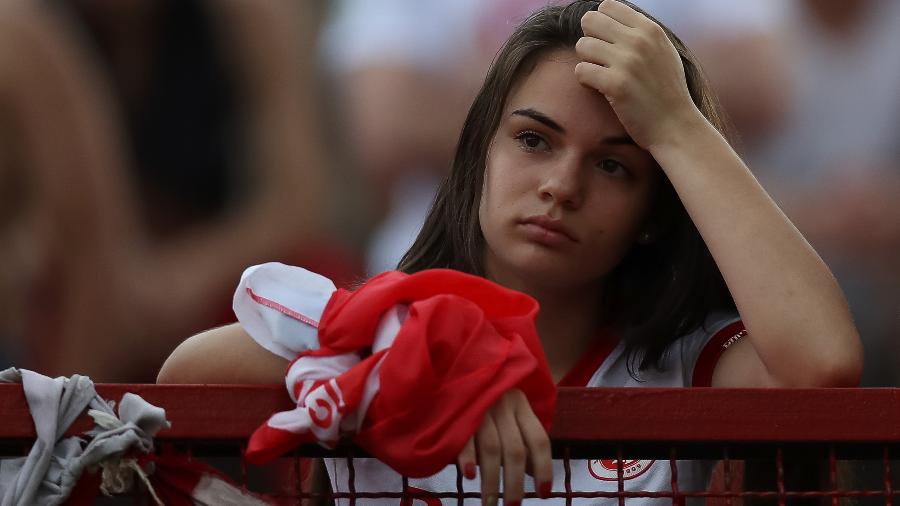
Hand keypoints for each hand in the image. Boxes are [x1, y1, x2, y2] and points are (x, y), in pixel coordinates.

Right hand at [457, 389, 551, 505]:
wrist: (456, 363)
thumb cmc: (483, 394)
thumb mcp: (508, 408)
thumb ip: (520, 435)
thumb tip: (532, 472)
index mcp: (521, 404)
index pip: (539, 440)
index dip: (544, 468)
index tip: (544, 494)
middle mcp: (504, 404)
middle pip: (515, 450)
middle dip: (515, 483)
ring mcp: (480, 406)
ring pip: (492, 449)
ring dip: (492, 480)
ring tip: (491, 503)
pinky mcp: (457, 409)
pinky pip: (465, 437)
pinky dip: (468, 458)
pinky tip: (470, 477)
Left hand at [574, 0, 700, 149]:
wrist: (675, 126)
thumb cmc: (666, 92)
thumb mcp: (662, 52)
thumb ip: (641, 34)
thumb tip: (612, 18)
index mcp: (650, 29)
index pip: (607, 6)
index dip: (601, 25)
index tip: (606, 43)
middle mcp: (639, 41)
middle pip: (589, 21)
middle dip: (590, 40)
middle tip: (600, 60)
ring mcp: (627, 62)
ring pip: (582, 46)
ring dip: (587, 62)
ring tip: (600, 75)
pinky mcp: (616, 85)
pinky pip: (581, 71)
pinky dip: (586, 81)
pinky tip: (599, 89)